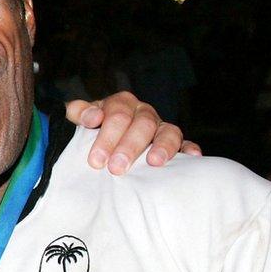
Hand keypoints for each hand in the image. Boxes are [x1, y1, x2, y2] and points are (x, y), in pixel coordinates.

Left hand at [66, 92, 202, 174]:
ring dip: (162, 146)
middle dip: (129, 146)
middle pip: (142, 124)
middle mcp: (143, 112)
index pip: (117, 114)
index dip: (107, 136)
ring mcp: (160, 127)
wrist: (101, 135)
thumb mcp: (79, 117)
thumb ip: (78, 113)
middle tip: (116, 168)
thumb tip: (91, 117)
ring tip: (154, 163)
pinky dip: (189, 148)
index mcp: (121, 103)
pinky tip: (192, 157)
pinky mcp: (174, 142)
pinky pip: (186, 143)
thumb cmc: (91, 129)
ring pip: (168, 131)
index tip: (96, 159)